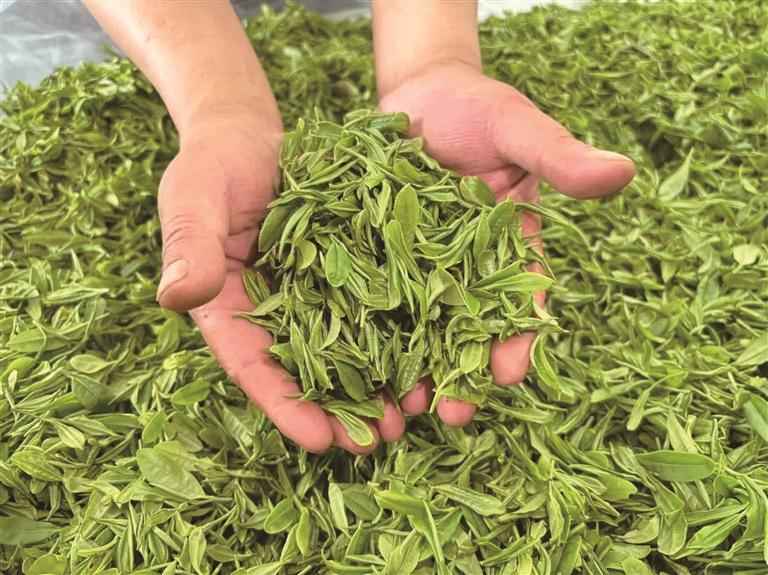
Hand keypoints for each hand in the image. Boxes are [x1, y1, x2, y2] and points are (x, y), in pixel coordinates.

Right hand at [156, 113, 406, 453]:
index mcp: (229, 304)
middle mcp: (274, 309)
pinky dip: (400, 329)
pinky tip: (429, 352)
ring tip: (411, 411)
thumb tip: (176, 298)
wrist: (252, 133)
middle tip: (377, 441)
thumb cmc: (213, 163)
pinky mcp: (349, 266)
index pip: (252, 364)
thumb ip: (190, 246)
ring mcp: (315, 290)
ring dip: (378, 381)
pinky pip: (376, 302)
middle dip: (341, 409)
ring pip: (347, 345)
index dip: (284, 405)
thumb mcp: (195, 198)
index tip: (319, 441)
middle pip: (306, 369)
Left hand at [380, 60, 635, 425]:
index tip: (509, 374)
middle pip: (463, 329)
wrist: (416, 94)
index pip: (519, 300)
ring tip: (397, 408)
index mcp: (508, 246)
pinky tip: (349, 368)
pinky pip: (367, 298)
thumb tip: (624, 171)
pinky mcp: (375, 257)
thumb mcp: (517, 128)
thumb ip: (559, 155)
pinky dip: (362, 332)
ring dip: (408, 368)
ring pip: (415, 326)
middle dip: (458, 374)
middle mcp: (464, 266)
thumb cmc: (476, 106)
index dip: (517, 339)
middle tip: (448, 415)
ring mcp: (417, 265)